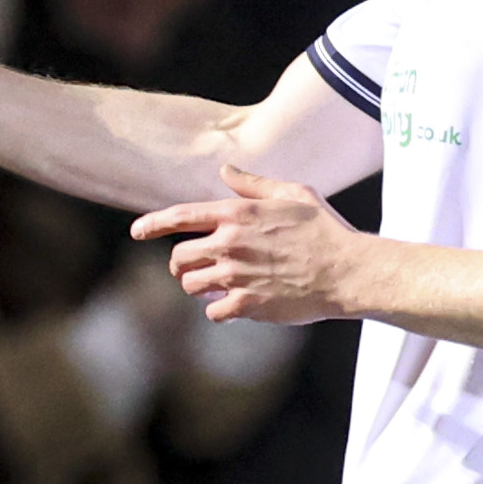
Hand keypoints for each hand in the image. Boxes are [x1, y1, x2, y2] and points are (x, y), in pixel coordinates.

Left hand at [133, 168, 376, 324]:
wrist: (346, 271)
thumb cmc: (324, 229)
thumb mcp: (292, 194)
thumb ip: (253, 185)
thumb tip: (225, 172)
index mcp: (237, 214)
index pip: (180, 217)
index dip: (152, 223)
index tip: (136, 231)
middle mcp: (231, 244)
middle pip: (178, 258)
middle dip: (181, 264)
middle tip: (193, 268)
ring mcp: (237, 276)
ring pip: (190, 286)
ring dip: (198, 286)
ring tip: (218, 284)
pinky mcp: (247, 304)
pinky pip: (213, 311)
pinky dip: (219, 310)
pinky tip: (234, 304)